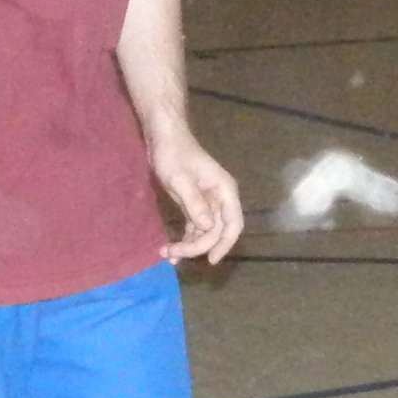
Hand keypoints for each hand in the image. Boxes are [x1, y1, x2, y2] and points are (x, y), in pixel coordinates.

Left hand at [149, 131, 243, 265]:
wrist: (163, 138)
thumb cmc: (173, 154)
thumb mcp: (180, 179)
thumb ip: (195, 203)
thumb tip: (208, 227)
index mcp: (224, 191)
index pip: (233, 223)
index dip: (225, 244)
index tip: (211, 260)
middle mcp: (220, 199)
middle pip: (216, 232)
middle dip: (197, 246)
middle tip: (173, 254)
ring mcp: (208, 204)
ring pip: (205, 233)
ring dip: (189, 246)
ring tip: (167, 254)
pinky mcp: (195, 206)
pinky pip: (194, 229)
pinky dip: (185, 240)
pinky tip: (171, 250)